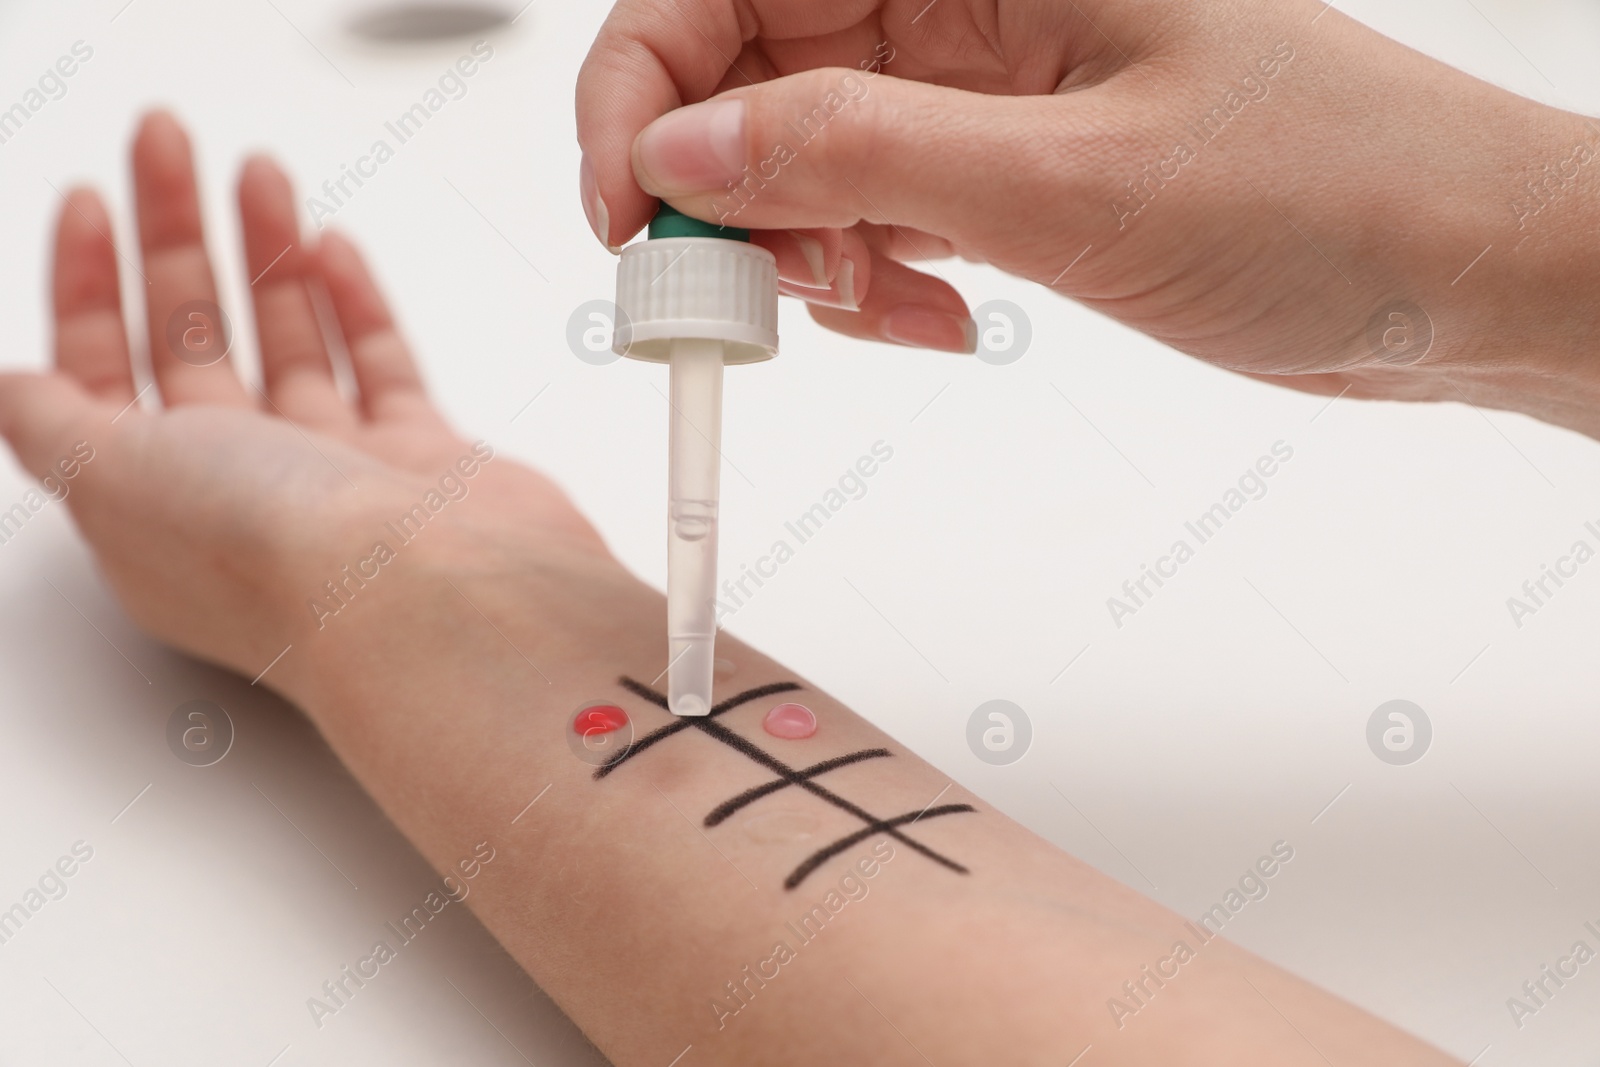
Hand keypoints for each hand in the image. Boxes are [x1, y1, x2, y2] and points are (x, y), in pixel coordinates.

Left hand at [0, 111, 604, 685]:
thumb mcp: (109, 476)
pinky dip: (351, 304)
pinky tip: (331, 249)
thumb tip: (14, 386)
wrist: (433, 602)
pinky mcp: (421, 464)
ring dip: (262, 251)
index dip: (83, 287)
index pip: (97, 377)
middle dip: (171, 236)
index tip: (89, 203)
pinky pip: (377, 366)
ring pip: (285, 341)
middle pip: (190, 341)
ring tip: (257, 173)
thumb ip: (52, 423)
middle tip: (169, 146)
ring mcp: (338, 478)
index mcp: (150, 508)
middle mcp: (241, 495)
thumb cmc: (278, 557)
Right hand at [576, 0, 1599, 432]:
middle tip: (732, 299)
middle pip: (746, 72)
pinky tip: (940, 321)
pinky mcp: (1001, 172)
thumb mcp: (1068, 180)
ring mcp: (977, 92)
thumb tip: (682, 152)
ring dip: (802, 254)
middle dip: (718, 192)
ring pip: (800, 157)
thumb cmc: (1330, 190)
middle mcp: (961, 5)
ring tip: (888, 313)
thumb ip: (858, 153)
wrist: (1457, 275)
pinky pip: (874, 217)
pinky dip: (873, 284)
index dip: (646, 85)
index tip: (630, 211)